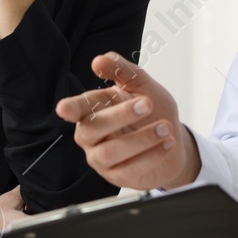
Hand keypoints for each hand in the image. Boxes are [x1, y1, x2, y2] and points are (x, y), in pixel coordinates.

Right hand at [55, 52, 199, 189]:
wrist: (173, 139)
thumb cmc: (153, 110)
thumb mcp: (143, 86)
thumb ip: (123, 71)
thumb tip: (100, 60)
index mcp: (93, 110)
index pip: (78, 108)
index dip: (71, 108)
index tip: (64, 108)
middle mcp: (91, 136)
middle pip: (92, 129)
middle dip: (119, 116)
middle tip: (147, 103)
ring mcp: (101, 159)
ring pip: (111, 152)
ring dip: (141, 139)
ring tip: (166, 127)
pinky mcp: (118, 177)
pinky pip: (129, 169)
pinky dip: (152, 155)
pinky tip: (168, 143)